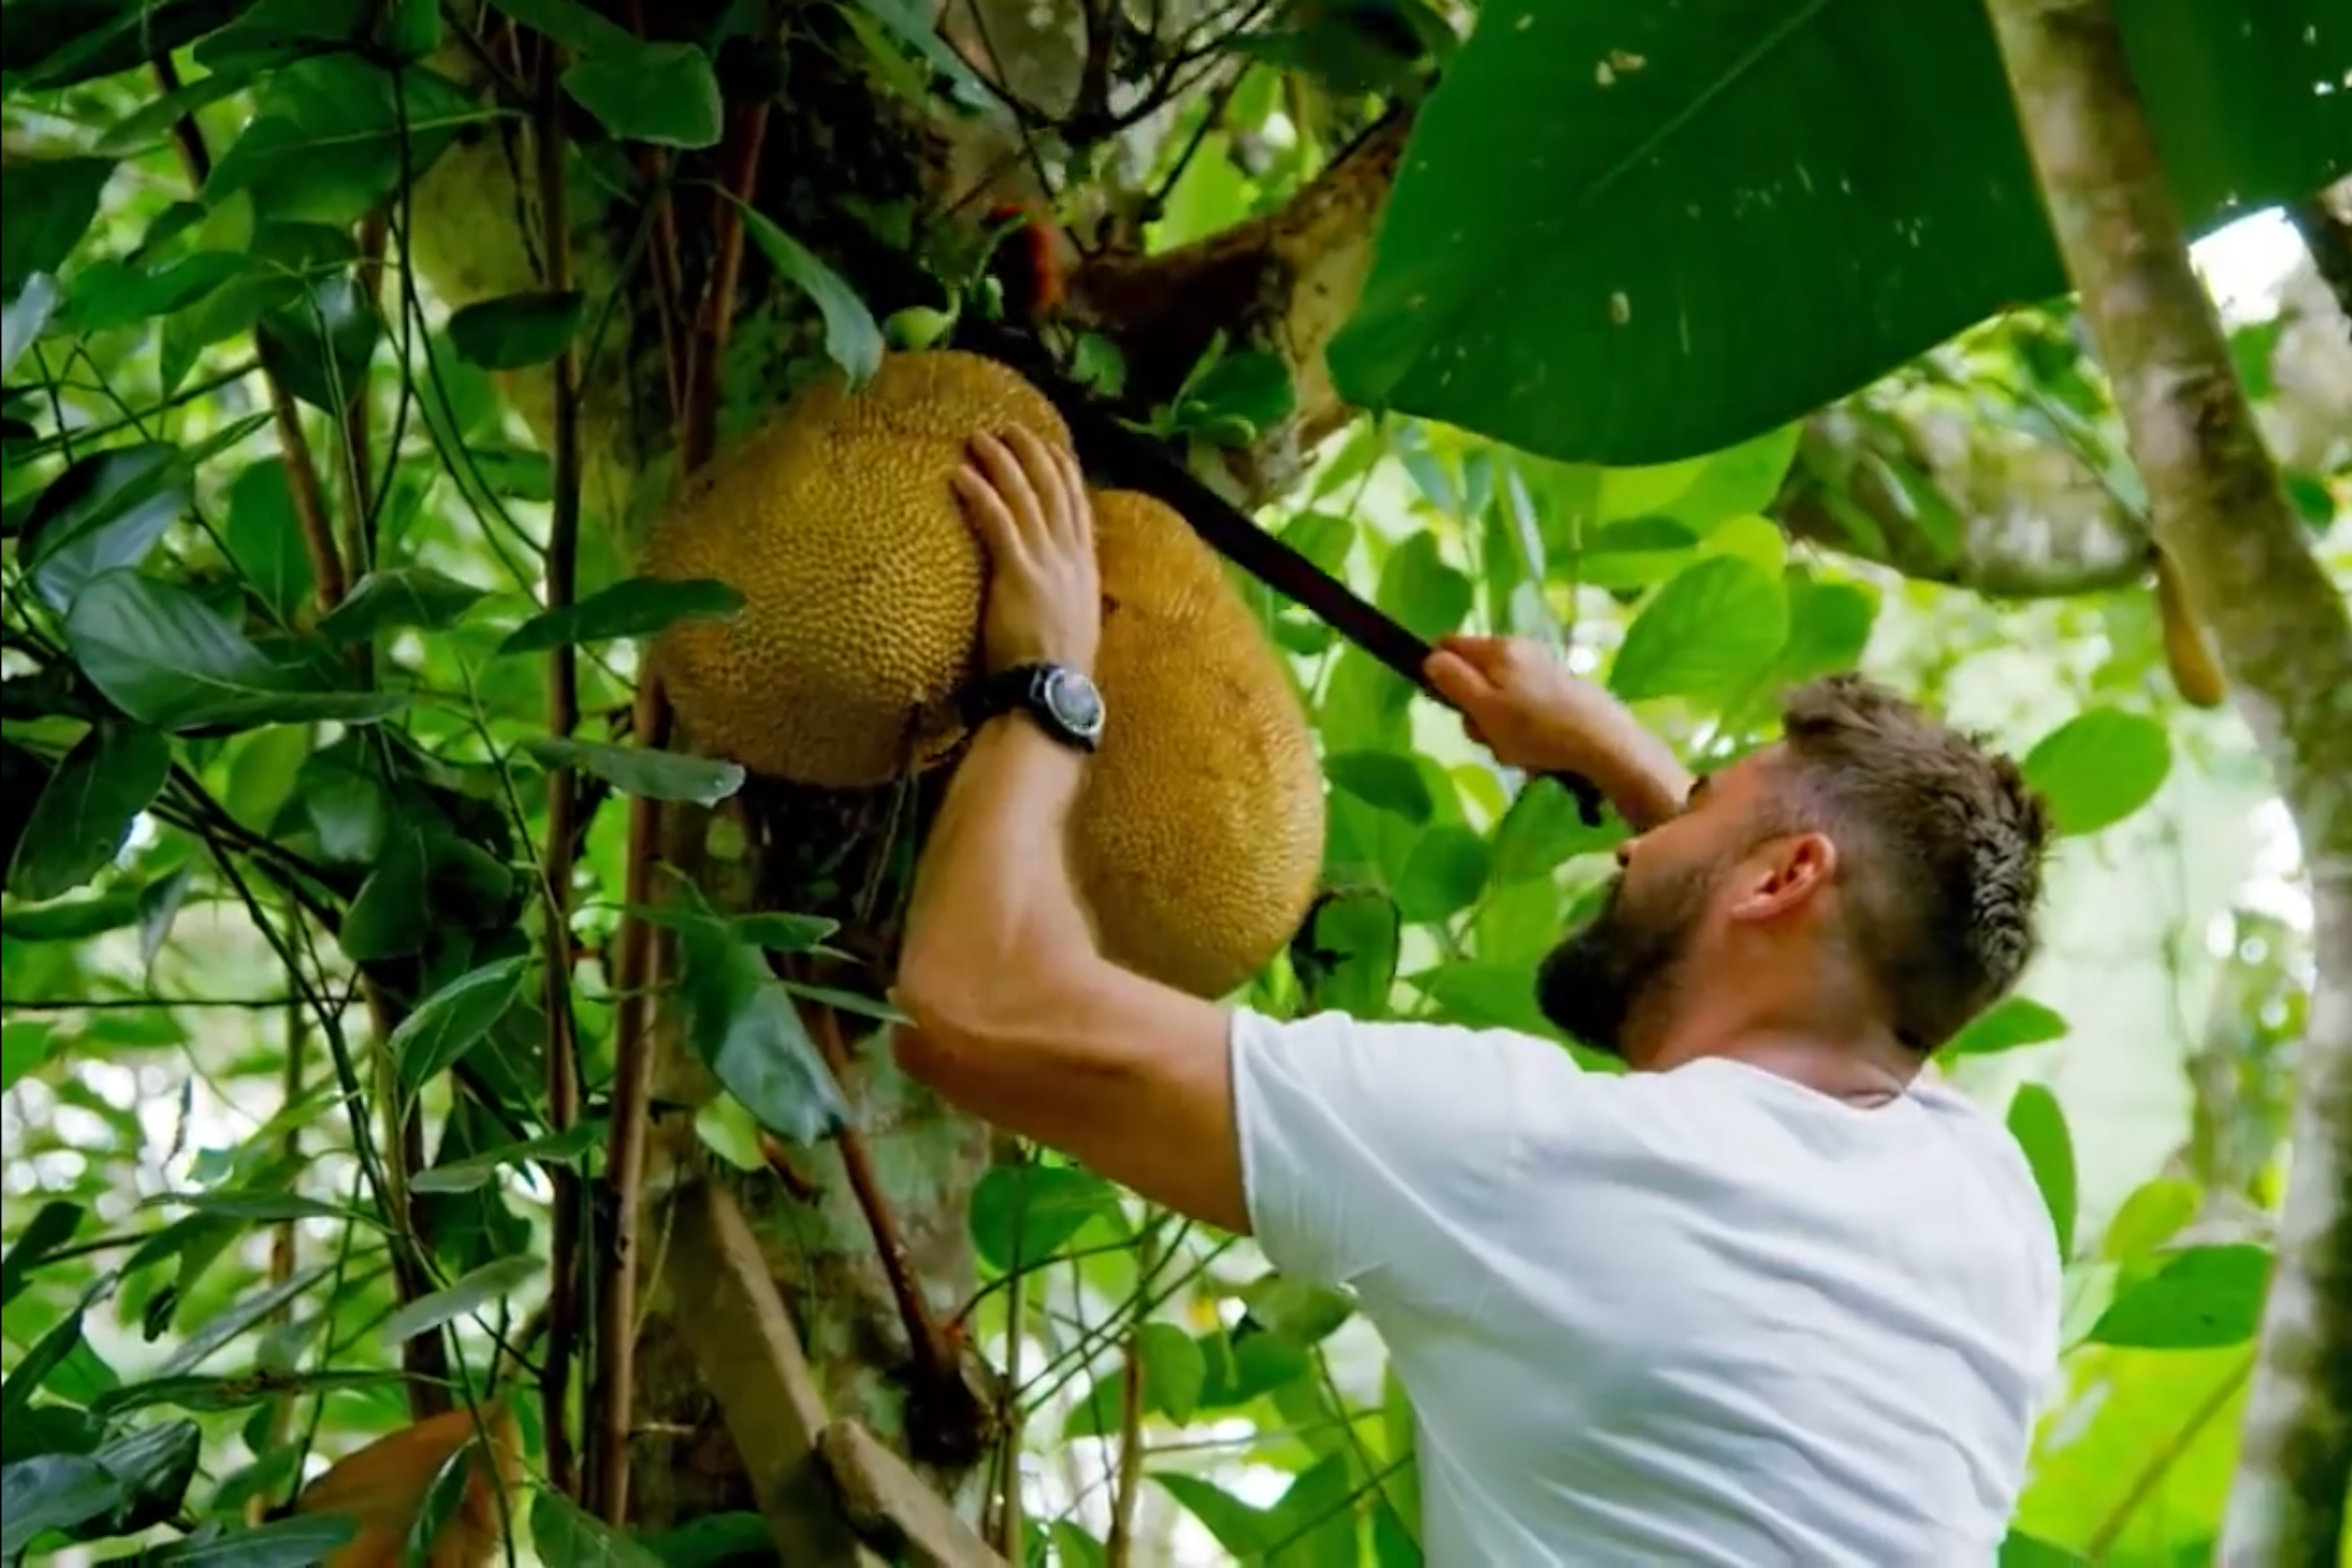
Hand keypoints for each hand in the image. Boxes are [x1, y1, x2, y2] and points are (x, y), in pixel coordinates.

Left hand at [953, 429, 1101, 674]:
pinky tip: (960, 474)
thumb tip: (1052, 591)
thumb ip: (1063, 599)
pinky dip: (980, 493)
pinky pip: (998, 522)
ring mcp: (1047, 564)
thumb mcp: (1072, 627)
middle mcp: (1070, 559)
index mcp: (1085, 570)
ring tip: (978, 438)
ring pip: (1026, 497)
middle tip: (1009, 427)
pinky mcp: (1018, 575)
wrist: (1053, 696)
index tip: (1050, 447)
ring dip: (1002, 462)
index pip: (1079, 508)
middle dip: (1032, 453)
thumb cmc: (1056, 673)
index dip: (1064, 473)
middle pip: (1054, 490)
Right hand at [1423, 634, 1692, 828]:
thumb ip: (1453, 681)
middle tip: (1488, 736)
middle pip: (1475, 676)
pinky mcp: (1561, 691)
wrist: (1604, 743)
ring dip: (1498, 727)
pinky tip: (1536, 750)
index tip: (1448, 705)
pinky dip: (1523, 731)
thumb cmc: (1536, 729)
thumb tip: (1430, 658)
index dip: (1439, 673)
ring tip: (1515, 749)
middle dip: (1474, 710)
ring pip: (1499, 697)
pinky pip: (1524, 708)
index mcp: (1498, 648)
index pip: (1449, 645)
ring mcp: (1542, 669)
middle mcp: (1520, 649)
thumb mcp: (1483, 709)